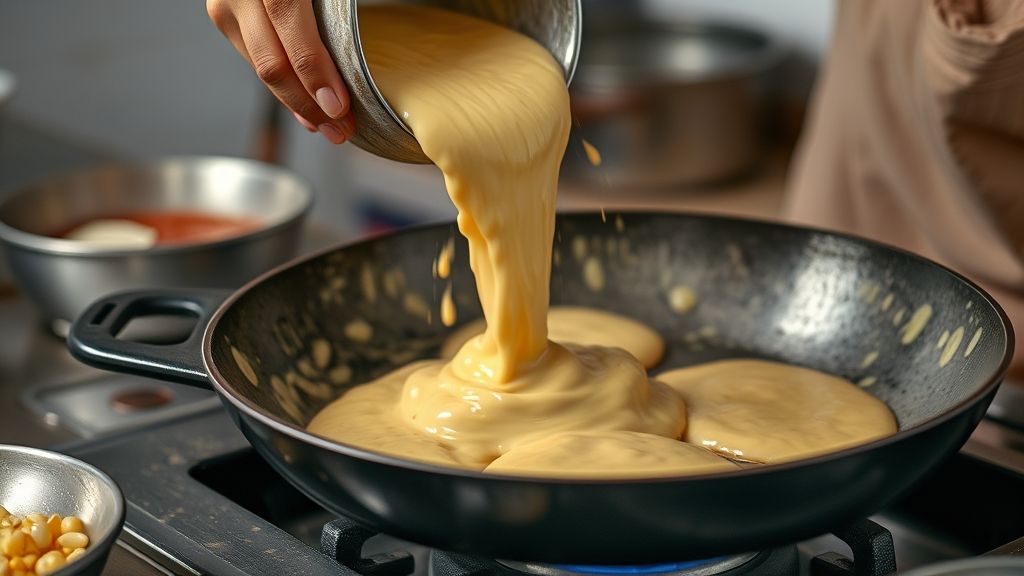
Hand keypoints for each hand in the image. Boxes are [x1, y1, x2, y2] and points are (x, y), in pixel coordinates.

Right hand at [207, 0, 355, 143]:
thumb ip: (336, 9)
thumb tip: (362, 49)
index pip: (290, 29)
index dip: (315, 72)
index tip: (339, 105)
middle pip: (271, 62)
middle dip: (309, 105)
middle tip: (341, 130)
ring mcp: (227, 6)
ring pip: (262, 69)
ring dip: (298, 105)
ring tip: (329, 128)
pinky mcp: (226, 18)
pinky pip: (257, 62)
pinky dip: (285, 89)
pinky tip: (306, 108)